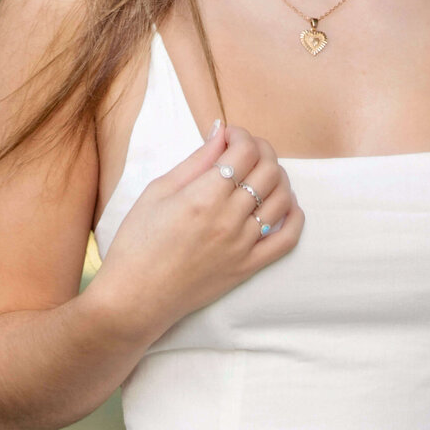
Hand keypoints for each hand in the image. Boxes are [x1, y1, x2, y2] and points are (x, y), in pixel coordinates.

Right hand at [93, 121, 303, 340]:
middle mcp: (229, 219)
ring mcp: (242, 245)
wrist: (135, 297)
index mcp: (204, 196)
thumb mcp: (158, 190)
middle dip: (261, 150)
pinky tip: (286, 204)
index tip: (229, 136)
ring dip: (277, 177)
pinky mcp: (247, 268)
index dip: (241, 135)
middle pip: (268, 170)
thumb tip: (220, 132)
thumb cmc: (137, 242)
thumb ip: (195, 160)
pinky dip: (294, 217)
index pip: (246, 151)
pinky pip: (286, 240)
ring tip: (259, 173)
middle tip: (244, 150)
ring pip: (282, 199)